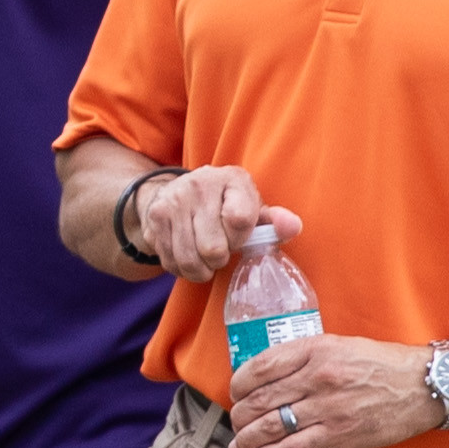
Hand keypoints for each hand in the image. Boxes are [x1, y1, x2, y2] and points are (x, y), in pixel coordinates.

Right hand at [131, 166, 278, 284]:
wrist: (177, 192)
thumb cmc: (225, 206)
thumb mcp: (253, 209)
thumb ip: (276, 222)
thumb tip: (293, 227)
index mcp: (232, 178)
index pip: (241, 221)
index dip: (241, 238)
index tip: (238, 235)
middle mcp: (200, 184)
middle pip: (214, 248)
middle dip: (219, 257)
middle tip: (220, 247)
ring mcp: (173, 200)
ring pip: (191, 260)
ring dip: (201, 268)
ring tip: (205, 256)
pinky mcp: (155, 218)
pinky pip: (172, 262)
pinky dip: (182, 268)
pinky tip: (188, 255)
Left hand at [224, 329, 431, 447]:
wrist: (423, 385)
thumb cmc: (383, 364)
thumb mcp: (340, 346)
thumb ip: (306, 358)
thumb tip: (271, 378)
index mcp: (316, 350)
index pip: (260, 367)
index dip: (239, 384)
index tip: (236, 393)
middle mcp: (318, 377)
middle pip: (261, 399)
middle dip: (240, 416)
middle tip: (236, 422)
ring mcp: (328, 408)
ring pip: (272, 427)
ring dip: (248, 439)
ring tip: (240, 446)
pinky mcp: (340, 434)